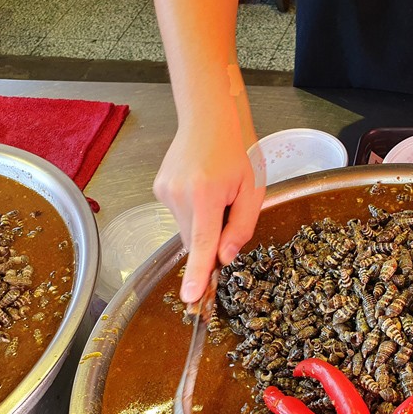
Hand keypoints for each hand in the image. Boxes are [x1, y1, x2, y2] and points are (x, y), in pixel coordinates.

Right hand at [153, 118, 263, 304]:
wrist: (210, 116)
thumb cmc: (238, 149)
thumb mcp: (253, 189)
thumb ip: (241, 228)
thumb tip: (225, 258)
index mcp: (207, 193)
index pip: (201, 243)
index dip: (197, 273)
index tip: (190, 297)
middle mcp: (180, 193)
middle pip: (195, 240)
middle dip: (211, 238)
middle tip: (228, 210)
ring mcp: (165, 191)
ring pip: (186, 229)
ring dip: (202, 223)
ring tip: (215, 192)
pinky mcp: (159, 189)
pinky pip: (179, 215)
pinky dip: (192, 211)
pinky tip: (202, 188)